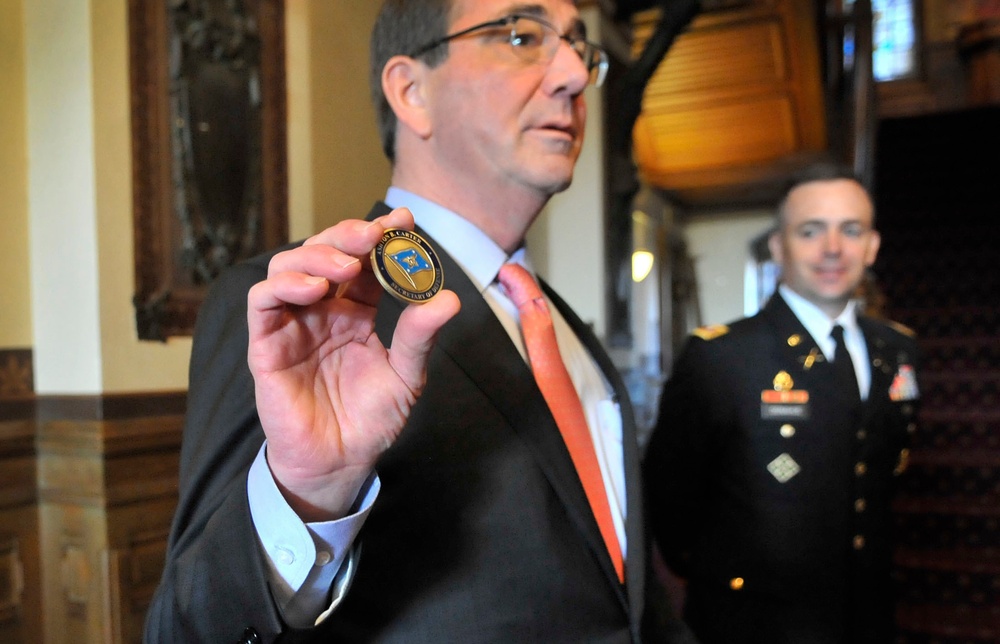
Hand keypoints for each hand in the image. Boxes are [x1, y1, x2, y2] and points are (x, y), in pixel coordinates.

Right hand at [247, 208, 460, 520]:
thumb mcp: (406, 376)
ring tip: (347, 266)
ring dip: (316, 254)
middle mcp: (323, 309)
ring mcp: (293, 323)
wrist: (341, 461)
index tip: (404, 220)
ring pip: (289, 265)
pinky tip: (315, 289)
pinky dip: (284, 285)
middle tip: (375, 234)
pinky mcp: (266, 343)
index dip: (383, 237)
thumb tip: (448, 300)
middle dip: (349, 235)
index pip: (366, 262)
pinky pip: (263, 301)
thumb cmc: (372, 418)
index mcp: (357, 311)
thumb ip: (419, 337)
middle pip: (326, 252)